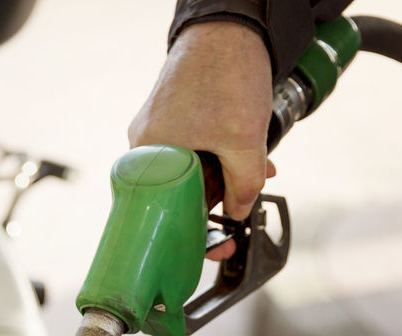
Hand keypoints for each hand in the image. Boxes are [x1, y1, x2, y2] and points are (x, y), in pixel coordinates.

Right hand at [129, 21, 274, 259]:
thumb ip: (244, 187)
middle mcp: (147, 145)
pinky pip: (195, 147)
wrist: (231, 22)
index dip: (191, 234)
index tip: (215, 245)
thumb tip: (238, 212)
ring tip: (255, 174)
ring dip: (224, 178)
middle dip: (215, 203)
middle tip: (242, 210)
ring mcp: (160, 127)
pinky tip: (246, 151)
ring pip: (191, 170)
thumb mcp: (244, 142)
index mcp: (149, 156)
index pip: (161, 213)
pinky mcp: (176, 113)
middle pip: (177, 194)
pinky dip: (220, 154)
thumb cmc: (225, 73)